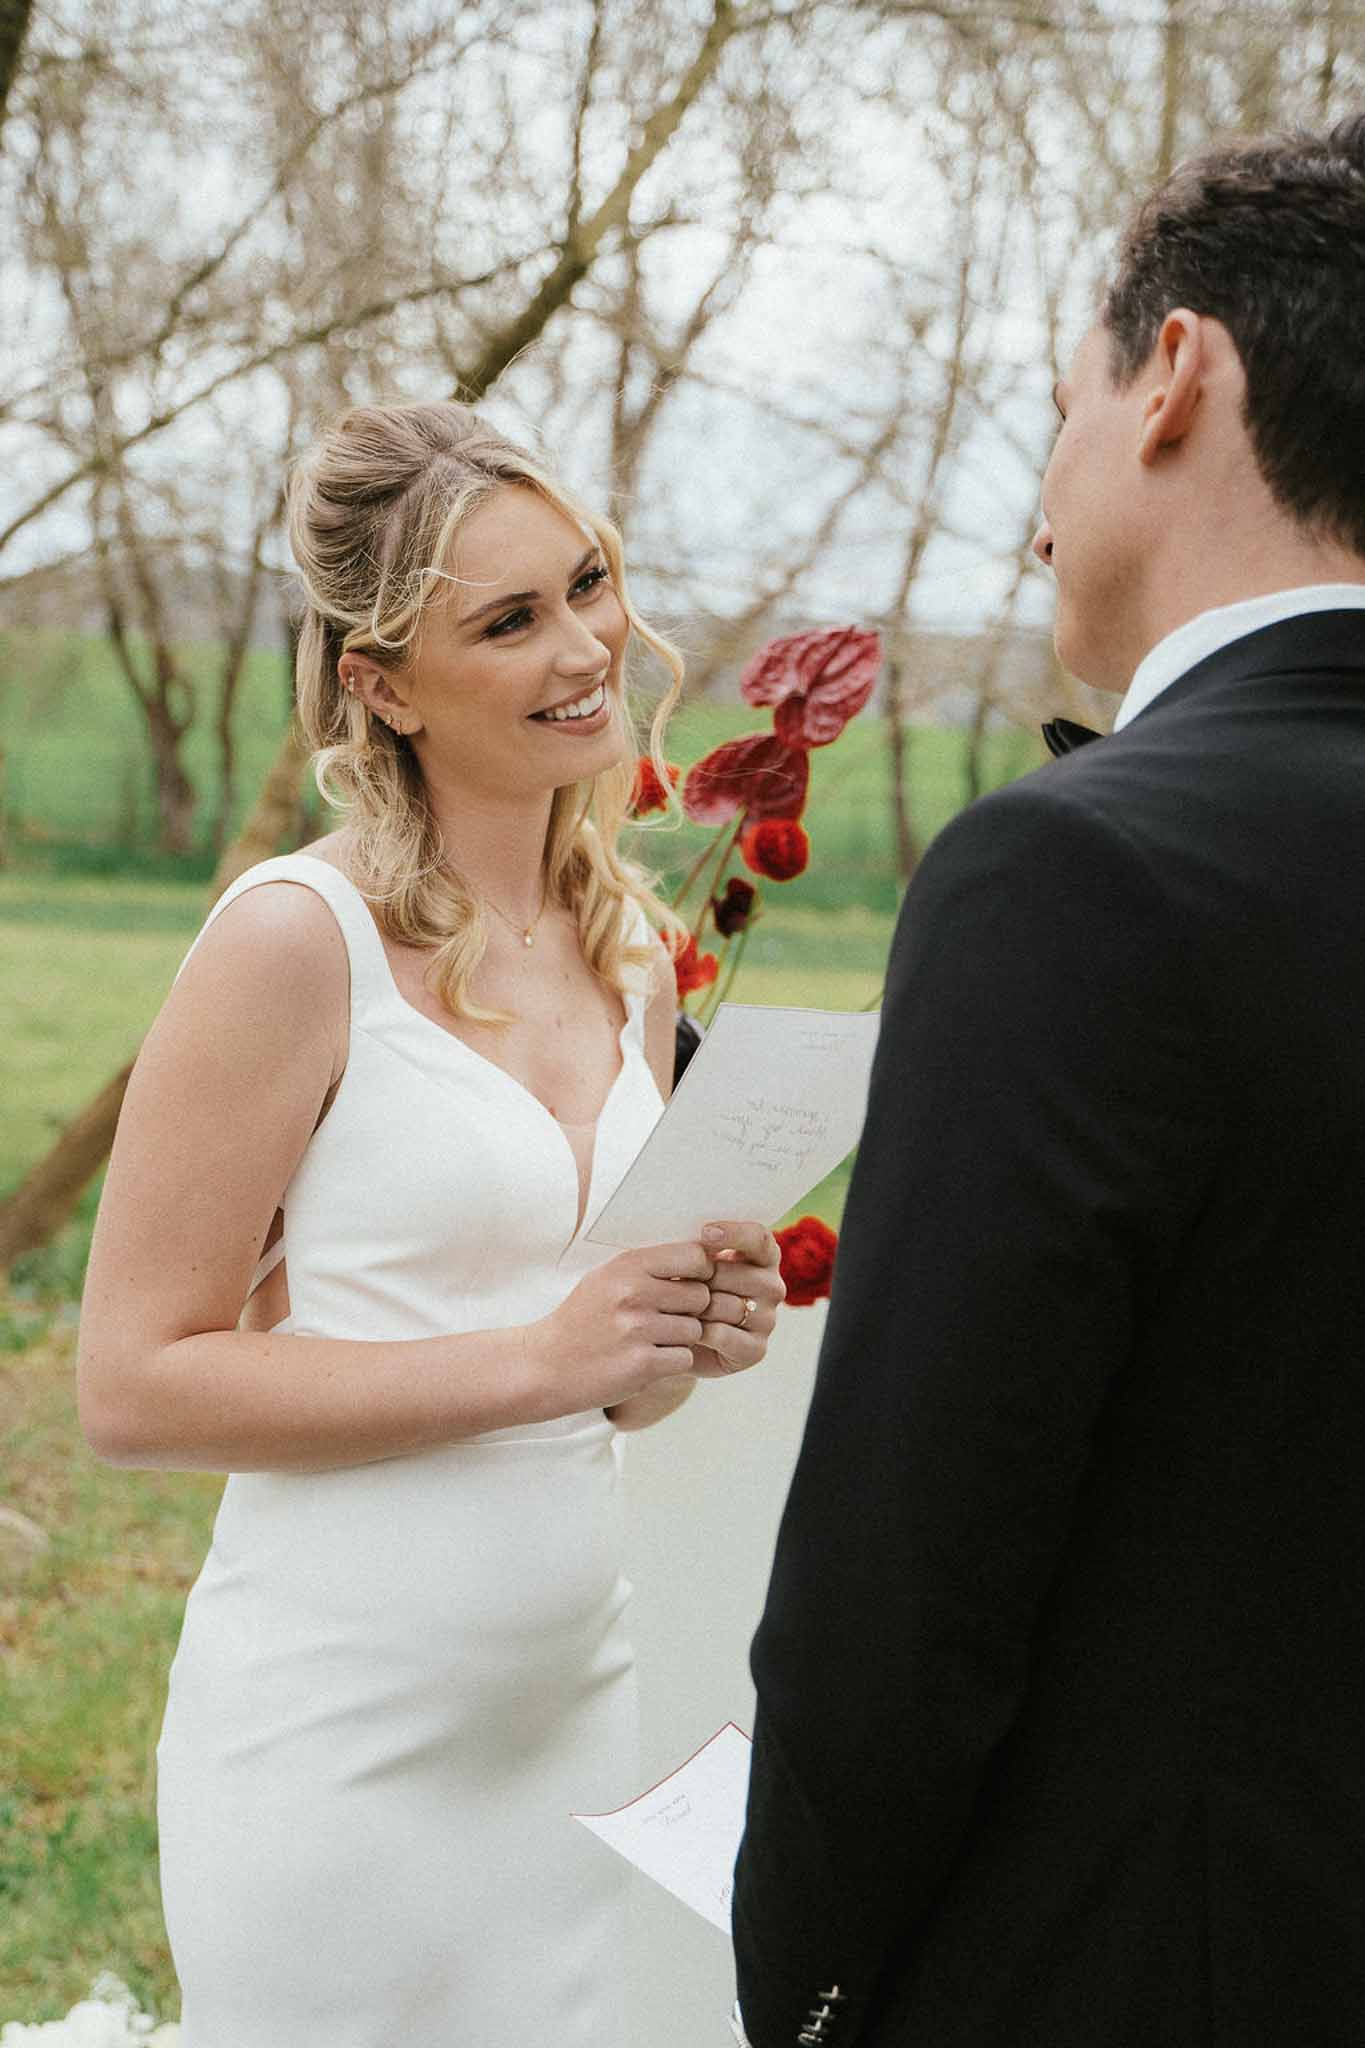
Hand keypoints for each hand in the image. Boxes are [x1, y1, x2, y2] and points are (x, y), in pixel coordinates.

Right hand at [530, 1241, 715, 1413]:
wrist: (546, 1365)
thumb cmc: (583, 1320)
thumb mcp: (607, 1278)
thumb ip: (649, 1267)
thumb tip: (703, 1255)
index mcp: (626, 1266)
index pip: (694, 1256)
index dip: (701, 1273)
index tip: (690, 1285)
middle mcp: (633, 1293)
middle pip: (701, 1296)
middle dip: (691, 1311)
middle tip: (667, 1320)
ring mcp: (637, 1329)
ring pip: (696, 1330)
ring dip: (681, 1340)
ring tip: (652, 1342)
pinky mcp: (641, 1364)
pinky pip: (685, 1358)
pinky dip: (672, 1363)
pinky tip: (648, 1360)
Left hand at [690, 1221, 784, 1378]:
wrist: (676, 1337)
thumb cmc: (683, 1288)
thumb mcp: (689, 1261)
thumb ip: (696, 1246)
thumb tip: (694, 1236)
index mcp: (762, 1256)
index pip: (758, 1238)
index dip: (734, 1234)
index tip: (704, 1233)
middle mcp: (772, 1286)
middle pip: (741, 1274)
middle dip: (704, 1278)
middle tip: (676, 1283)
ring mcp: (767, 1320)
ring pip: (729, 1305)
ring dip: (697, 1307)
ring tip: (676, 1307)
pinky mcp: (756, 1350)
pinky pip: (723, 1335)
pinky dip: (698, 1331)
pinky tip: (684, 1328)